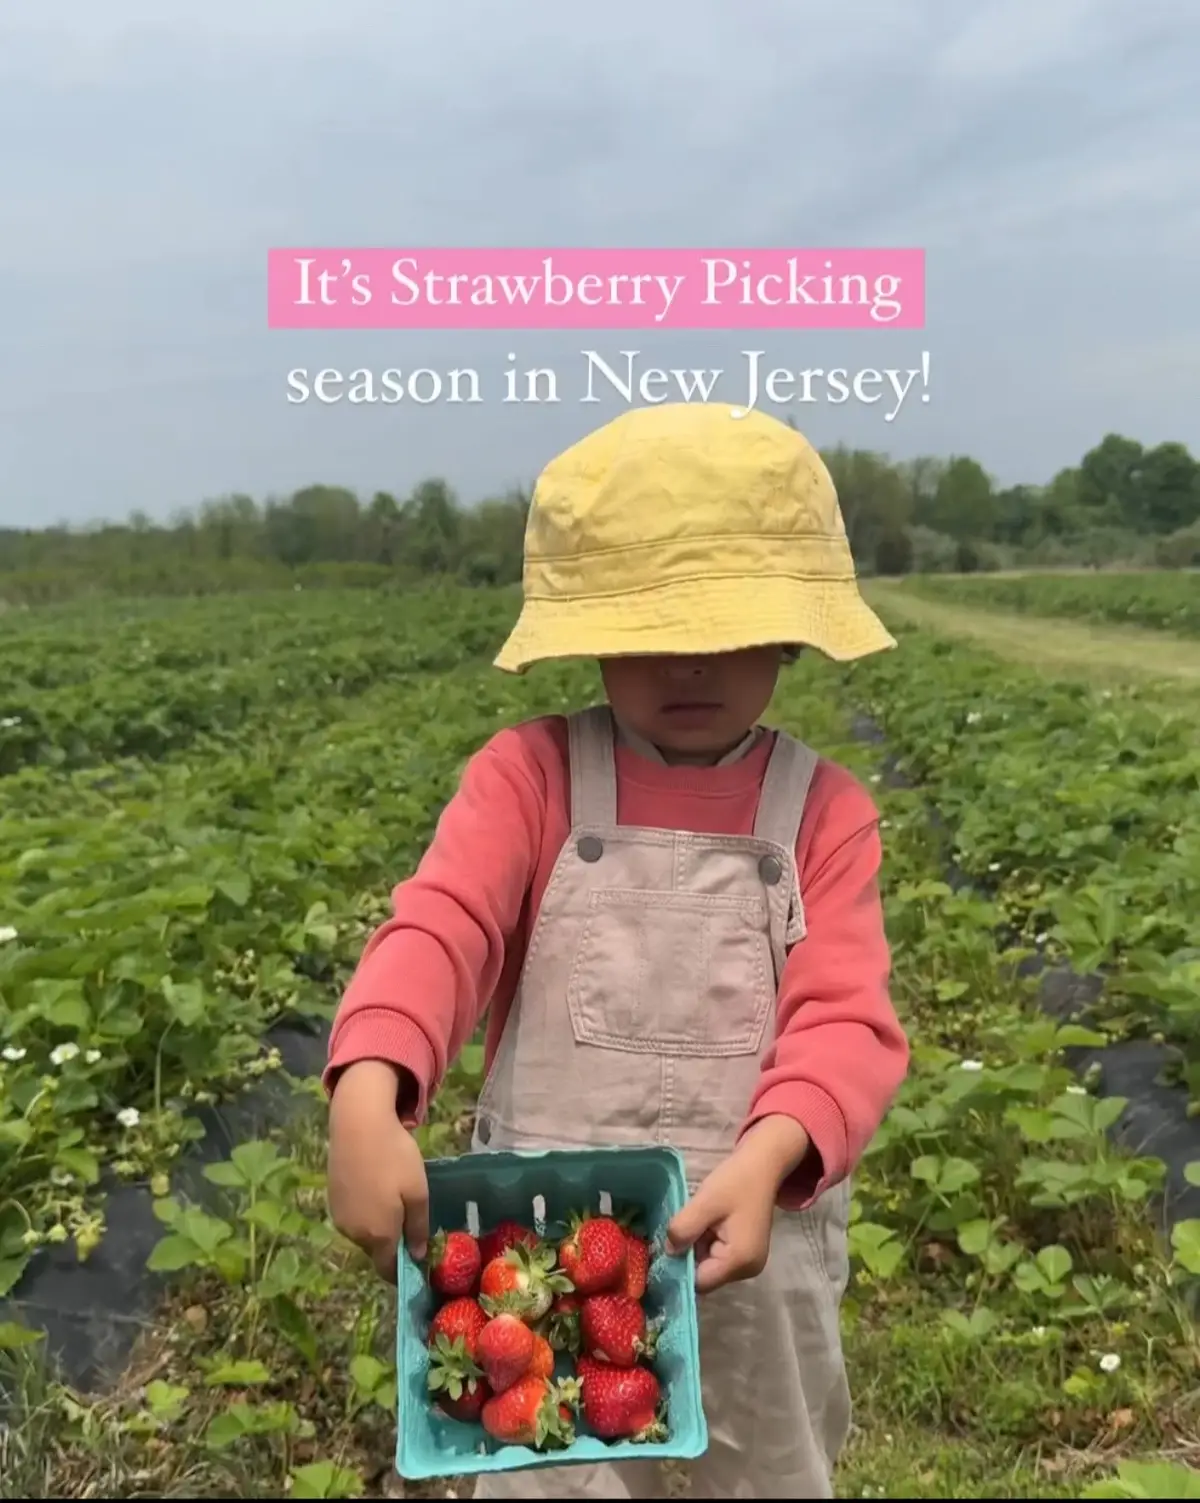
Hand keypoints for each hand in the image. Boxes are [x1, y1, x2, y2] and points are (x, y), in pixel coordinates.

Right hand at [328, 1060, 429, 1280]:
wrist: (358, 1124)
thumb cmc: (394, 1157)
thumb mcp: (418, 1192)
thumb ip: (418, 1228)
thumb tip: (417, 1257)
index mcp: (378, 1235)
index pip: (389, 1270)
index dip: (404, 1270)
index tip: (419, 1260)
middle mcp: (354, 1233)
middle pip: (377, 1251)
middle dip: (393, 1245)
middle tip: (411, 1220)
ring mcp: (340, 1217)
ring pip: (364, 1234)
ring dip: (379, 1227)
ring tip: (394, 1198)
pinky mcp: (333, 1199)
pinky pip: (354, 1217)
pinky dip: (366, 1211)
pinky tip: (376, 1187)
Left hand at [666, 1117, 810, 1294]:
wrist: (762, 1166)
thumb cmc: (736, 1181)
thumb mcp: (705, 1202)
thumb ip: (683, 1230)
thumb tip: (668, 1252)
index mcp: (740, 1261)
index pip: (700, 1282)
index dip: (680, 1267)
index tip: (663, 1248)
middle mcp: (747, 1270)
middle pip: (705, 1275)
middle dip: (689, 1254)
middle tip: (681, 1227)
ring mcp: (749, 1263)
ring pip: (709, 1265)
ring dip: (697, 1247)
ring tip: (696, 1221)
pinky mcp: (746, 1254)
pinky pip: (718, 1257)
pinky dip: (706, 1242)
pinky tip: (706, 1222)